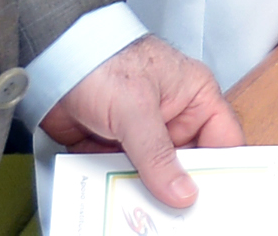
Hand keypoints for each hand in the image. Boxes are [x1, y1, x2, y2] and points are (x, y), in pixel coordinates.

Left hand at [40, 34, 242, 210]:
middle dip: (181, 190)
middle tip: (179, 216)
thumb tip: (181, 192)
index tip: (220, 200)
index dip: (225, 170)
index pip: (224, 140)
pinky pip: (124, 178)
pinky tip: (115, 202)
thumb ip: (158, 154)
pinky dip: (118, 190)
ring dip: (146, 195)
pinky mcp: (114, 149)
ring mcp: (143, 136)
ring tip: (144, 214)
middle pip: (189, 166)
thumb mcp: (137, 109)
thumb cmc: (102, 61)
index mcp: (195, 97)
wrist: (52, 61)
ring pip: (155, 178)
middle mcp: (173, 118)